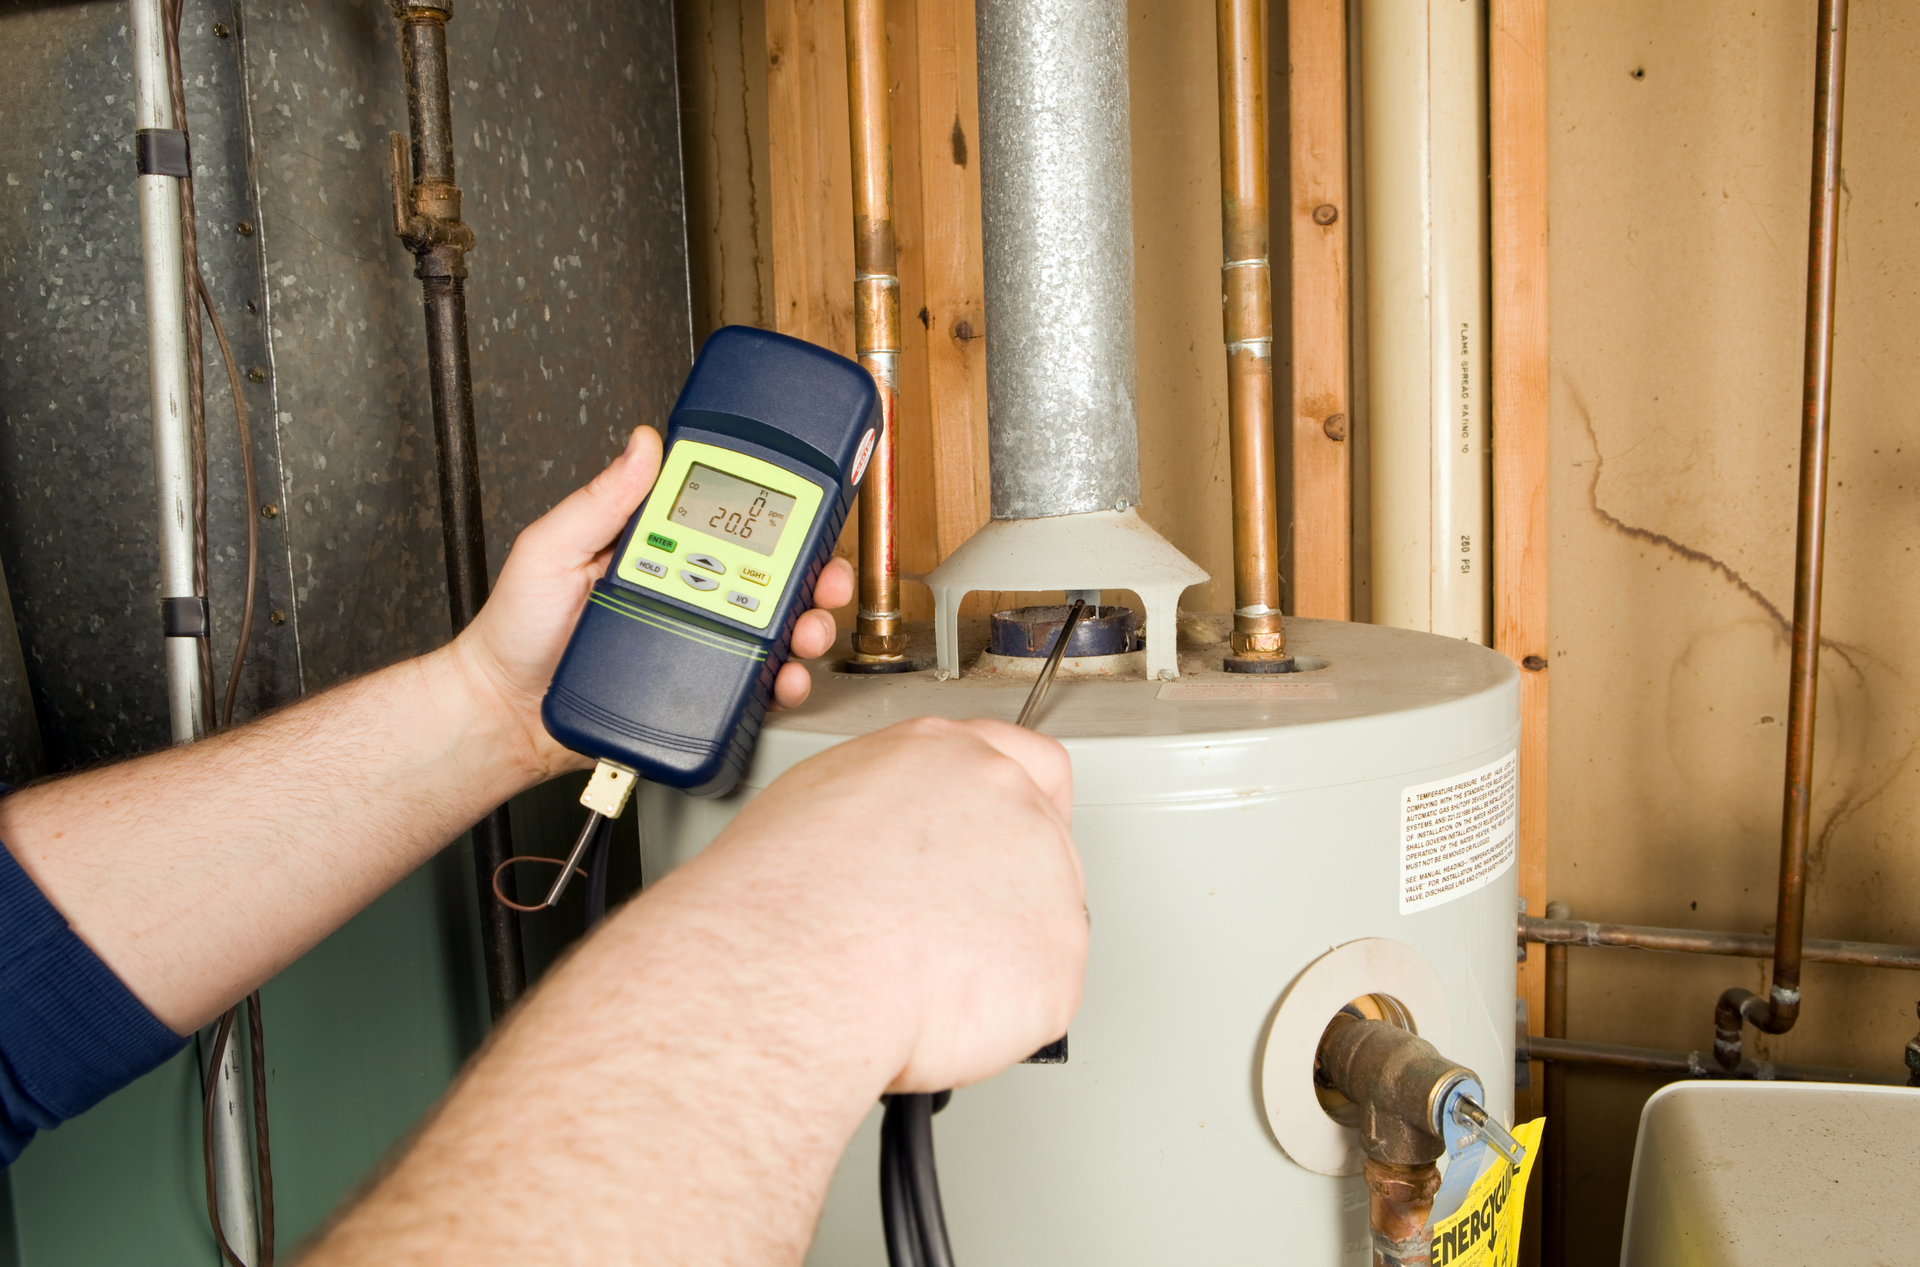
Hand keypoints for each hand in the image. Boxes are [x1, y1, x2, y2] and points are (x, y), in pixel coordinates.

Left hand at [450, 427, 855, 776]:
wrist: (504, 714)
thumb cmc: (516, 632)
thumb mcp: (550, 549)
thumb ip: (598, 502)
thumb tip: (642, 446)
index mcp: (655, 548)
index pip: (726, 520)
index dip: (773, 511)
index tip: (804, 504)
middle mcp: (685, 591)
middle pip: (770, 575)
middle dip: (813, 574)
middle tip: (823, 577)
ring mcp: (697, 641)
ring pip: (774, 630)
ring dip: (806, 628)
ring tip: (804, 633)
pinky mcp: (699, 691)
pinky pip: (754, 685)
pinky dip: (781, 684)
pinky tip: (782, 679)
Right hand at [643, 716, 1086, 1092]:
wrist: (801, 967)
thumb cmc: (785, 896)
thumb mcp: (819, 799)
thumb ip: (888, 805)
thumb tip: (889, 840)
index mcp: (949, 756)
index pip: (1028, 762)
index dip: (1020, 807)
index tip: (1005, 839)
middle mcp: (1007, 802)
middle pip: (1042, 844)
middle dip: (1001, 892)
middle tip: (942, 932)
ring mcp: (1047, 878)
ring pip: (1039, 925)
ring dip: (996, 955)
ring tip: (919, 975)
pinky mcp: (1058, 959)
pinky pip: (1037, 996)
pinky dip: (997, 1015)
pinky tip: (941, 1010)